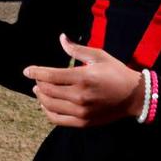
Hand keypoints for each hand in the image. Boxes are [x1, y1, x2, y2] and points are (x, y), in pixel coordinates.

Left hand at [23, 34, 145, 127]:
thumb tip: (61, 38)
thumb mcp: (99, 56)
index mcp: (83, 77)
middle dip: (38, 83)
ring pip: (50, 105)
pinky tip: (46, 105)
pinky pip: (57, 119)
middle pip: (48, 90)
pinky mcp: (83, 122)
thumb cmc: (116, 72)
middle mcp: (79, 96)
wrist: (134, 96)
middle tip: (36, 78)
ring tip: (39, 90)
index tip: (27, 70)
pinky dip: (48, 112)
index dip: (35, 72)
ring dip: (41, 97)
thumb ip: (77, 50)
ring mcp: (81, 111)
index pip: (50, 76)